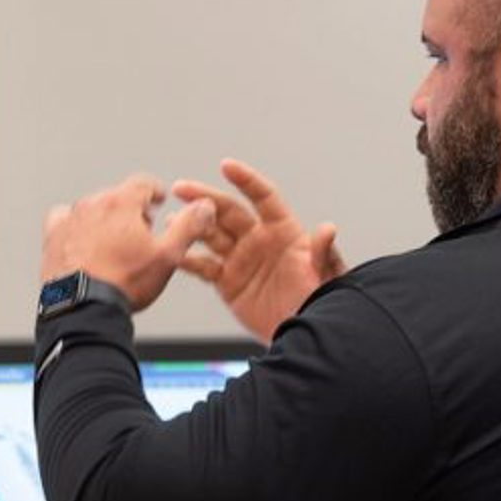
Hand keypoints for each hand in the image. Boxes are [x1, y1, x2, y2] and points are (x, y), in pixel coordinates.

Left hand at [40, 174, 216, 310]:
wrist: (83, 308)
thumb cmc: (123, 284)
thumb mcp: (168, 256)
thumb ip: (188, 227)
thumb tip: (204, 207)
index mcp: (121, 203)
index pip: (143, 183)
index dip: (155, 191)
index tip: (158, 198)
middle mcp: (92, 204)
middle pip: (117, 197)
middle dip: (131, 210)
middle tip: (140, 231)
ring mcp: (69, 220)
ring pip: (92, 209)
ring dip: (104, 219)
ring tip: (113, 243)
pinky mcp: (53, 237)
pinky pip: (64, 221)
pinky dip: (76, 228)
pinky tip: (83, 242)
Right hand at [173, 159, 345, 342]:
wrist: (305, 333)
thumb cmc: (322, 302)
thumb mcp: (326, 277)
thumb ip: (322, 253)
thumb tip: (327, 229)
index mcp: (284, 231)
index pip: (263, 197)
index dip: (246, 180)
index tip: (226, 166)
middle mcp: (259, 240)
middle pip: (228, 211)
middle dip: (205, 198)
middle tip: (182, 189)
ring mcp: (241, 259)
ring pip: (211, 235)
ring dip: (192, 225)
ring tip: (173, 220)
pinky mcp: (228, 282)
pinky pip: (204, 266)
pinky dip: (188, 259)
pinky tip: (173, 251)